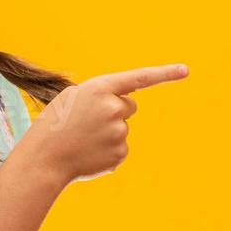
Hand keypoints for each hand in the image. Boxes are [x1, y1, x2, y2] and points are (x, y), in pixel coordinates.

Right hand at [20, 64, 189, 185]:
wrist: (44, 159)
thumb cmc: (55, 124)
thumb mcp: (74, 98)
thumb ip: (103, 95)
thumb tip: (127, 106)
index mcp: (100, 89)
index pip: (139, 78)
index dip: (165, 74)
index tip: (186, 70)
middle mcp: (113, 108)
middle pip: (129, 106)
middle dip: (114, 111)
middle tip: (87, 122)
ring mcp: (118, 132)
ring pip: (123, 128)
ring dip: (107, 133)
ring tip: (83, 139)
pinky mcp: (120, 153)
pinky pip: (121, 148)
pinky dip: (107, 150)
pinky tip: (89, 153)